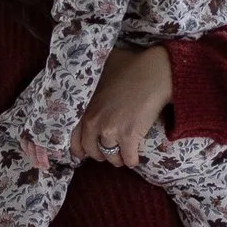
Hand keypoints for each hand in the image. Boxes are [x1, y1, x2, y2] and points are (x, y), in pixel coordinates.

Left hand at [75, 44, 172, 167]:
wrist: (153, 72)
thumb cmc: (129, 65)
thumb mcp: (101, 68)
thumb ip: (92, 80)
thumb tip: (88, 73)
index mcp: (84, 107)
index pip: (73, 137)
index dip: (78, 148)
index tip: (82, 154)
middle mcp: (93, 121)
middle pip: (91, 150)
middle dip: (99, 154)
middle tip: (107, 152)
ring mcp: (110, 130)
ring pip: (110, 156)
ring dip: (116, 159)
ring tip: (121, 156)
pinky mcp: (129, 137)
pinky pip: (128, 159)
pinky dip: (131, 161)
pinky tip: (133, 159)